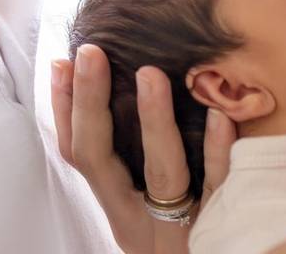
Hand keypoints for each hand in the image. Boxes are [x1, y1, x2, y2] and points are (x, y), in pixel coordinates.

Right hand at [51, 45, 237, 253]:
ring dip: (154, 122)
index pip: (79, 155)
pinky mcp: (220, 228)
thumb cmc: (181, 231)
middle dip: (91, 104)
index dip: (66, 110)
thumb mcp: (145, 203)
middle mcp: (138, 220)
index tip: (64, 61)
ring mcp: (178, 227)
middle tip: (91, 54)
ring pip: (162, 175)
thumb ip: (132, 160)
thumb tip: (112, 93)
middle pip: (103, 161)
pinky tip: (220, 114)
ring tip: (150, 74)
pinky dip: (218, 151)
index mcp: (118, 206)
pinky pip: (219, 187)